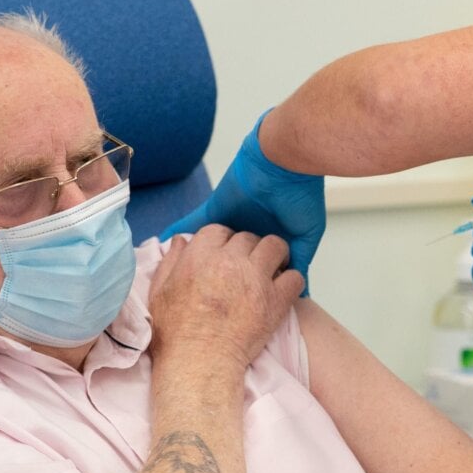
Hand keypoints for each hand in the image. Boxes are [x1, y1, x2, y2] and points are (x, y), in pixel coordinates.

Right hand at [148, 225, 305, 371]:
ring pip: (275, 246)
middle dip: (247, 249)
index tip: (225, 254)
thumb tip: (181, 241)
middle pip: (247, 237)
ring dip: (274, 255)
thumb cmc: (176, 333)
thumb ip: (170, 262)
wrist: (199, 363)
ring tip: (272, 268)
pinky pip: (295, 277)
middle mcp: (229, 262)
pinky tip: (283, 290)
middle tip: (247, 266)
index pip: (219, 230)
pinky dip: (291, 281)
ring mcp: (256, 279)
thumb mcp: (159, 292)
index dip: (223, 241)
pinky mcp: (276, 300)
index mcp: (200, 256)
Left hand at [163, 112, 324, 288]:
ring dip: (198, 263)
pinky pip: (190, 225)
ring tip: (185, 283)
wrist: (283, 166)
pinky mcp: (214, 211)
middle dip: (220, 279)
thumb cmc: (300, 196)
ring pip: (208, 249)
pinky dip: (178, 235)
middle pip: (228, 264)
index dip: (248, 286)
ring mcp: (229, 222)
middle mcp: (247, 233)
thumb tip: (300, 289)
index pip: (255, 270)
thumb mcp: (307, 235)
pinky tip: (164, 249)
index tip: (238, 306)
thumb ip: (300, 260)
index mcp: (269, 240)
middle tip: (210, 298)